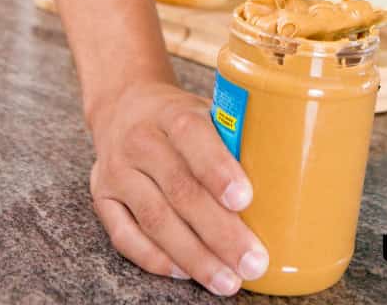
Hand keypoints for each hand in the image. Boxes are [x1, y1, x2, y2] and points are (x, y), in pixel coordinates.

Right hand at [89, 80, 268, 295]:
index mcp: (172, 113)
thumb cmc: (179, 115)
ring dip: (194, 256)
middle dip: (219, 231)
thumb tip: (284, 176)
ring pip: (155, 220)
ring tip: (227, 280)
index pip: (193, 137)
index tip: (245, 200)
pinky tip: (185, 273)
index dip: (218, 169)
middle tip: (252, 261)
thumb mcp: (206, 109)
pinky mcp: (102, 197)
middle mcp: (141, 141)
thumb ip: (234, 136)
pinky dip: (156, 259)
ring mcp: (117, 171)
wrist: (124, 105)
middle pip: (179, 190)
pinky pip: (126, 237)